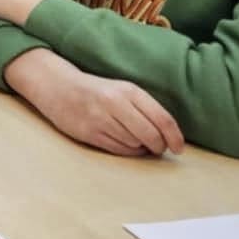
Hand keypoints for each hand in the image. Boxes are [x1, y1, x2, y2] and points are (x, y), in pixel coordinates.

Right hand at [8, 50, 184, 156]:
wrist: (58, 87)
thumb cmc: (97, 91)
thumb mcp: (123, 90)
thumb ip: (145, 109)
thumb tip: (168, 137)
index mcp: (128, 90)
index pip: (162, 118)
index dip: (175, 137)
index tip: (179, 148)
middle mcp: (114, 103)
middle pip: (150, 135)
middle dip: (158, 146)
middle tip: (158, 148)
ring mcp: (100, 118)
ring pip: (135, 144)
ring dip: (140, 148)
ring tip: (135, 140)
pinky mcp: (89, 133)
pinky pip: (118, 150)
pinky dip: (127, 151)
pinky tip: (123, 143)